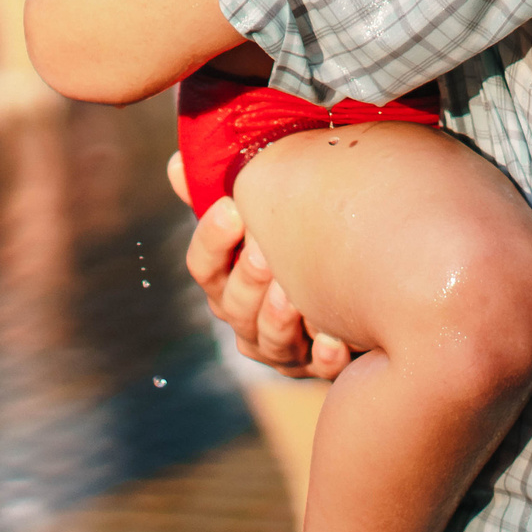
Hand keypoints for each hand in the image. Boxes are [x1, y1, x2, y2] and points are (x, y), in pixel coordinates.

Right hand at [174, 158, 351, 380]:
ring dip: (278, 318)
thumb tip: (177, 163)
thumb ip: (217, 187)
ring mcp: (281, 348)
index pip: (203, 266)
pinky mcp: (318, 366)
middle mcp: (247, 318)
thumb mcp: (259, 211)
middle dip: (247, 278)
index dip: (212, 239)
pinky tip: (335, 337)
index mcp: (227, 281)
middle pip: (233, 305)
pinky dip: (324, 355)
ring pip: (269, 341)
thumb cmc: (296, 239)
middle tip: (264, 250)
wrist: (354, 284)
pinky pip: (318, 367)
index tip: (231, 207)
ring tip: (293, 293)